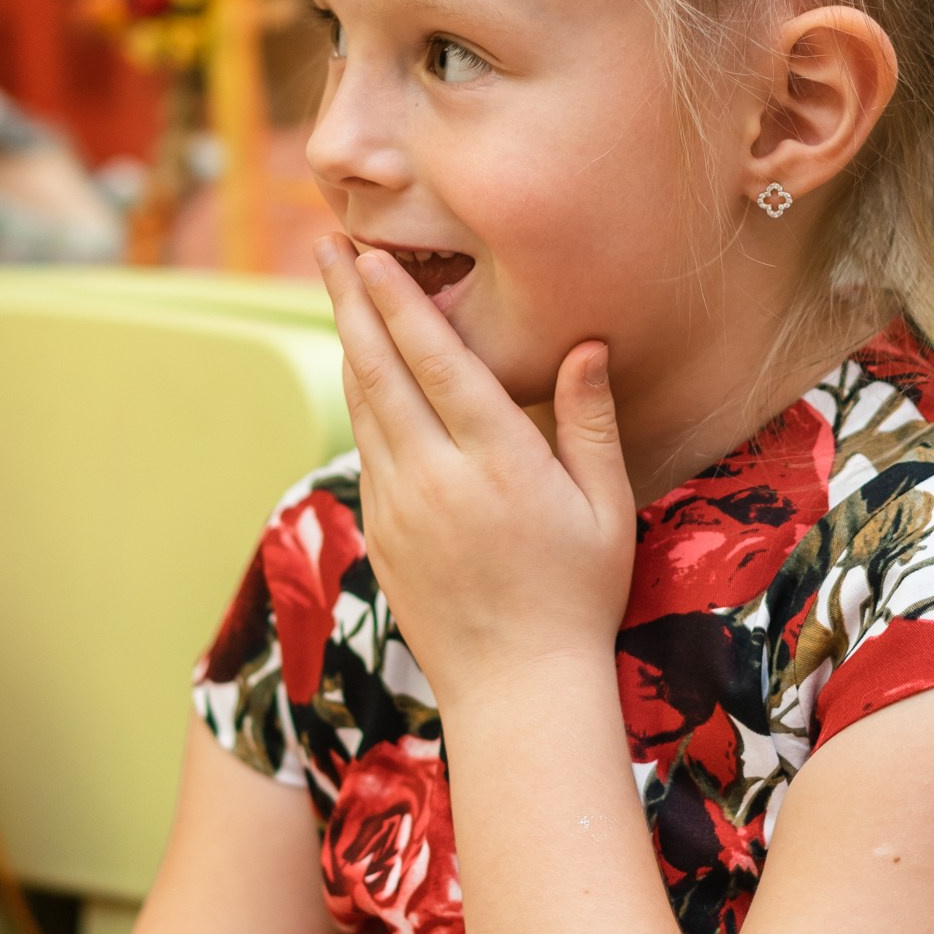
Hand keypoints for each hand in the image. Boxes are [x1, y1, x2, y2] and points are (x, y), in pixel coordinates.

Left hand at [316, 237, 636, 705]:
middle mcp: (436, 479)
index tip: (373, 254)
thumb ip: (590, 423)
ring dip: (347, 341)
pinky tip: (359, 368)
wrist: (518, 690)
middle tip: (326, 244)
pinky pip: (365, 447)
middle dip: (350, 300)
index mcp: (499, 464)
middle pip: (379, 370)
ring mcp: (400, 507)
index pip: (438, 363)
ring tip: (336, 288)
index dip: (401, 303)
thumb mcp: (606, 508)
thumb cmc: (579, 596)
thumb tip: (587, 346)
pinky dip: (358, 397)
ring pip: (362, 406)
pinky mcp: (382, 533)